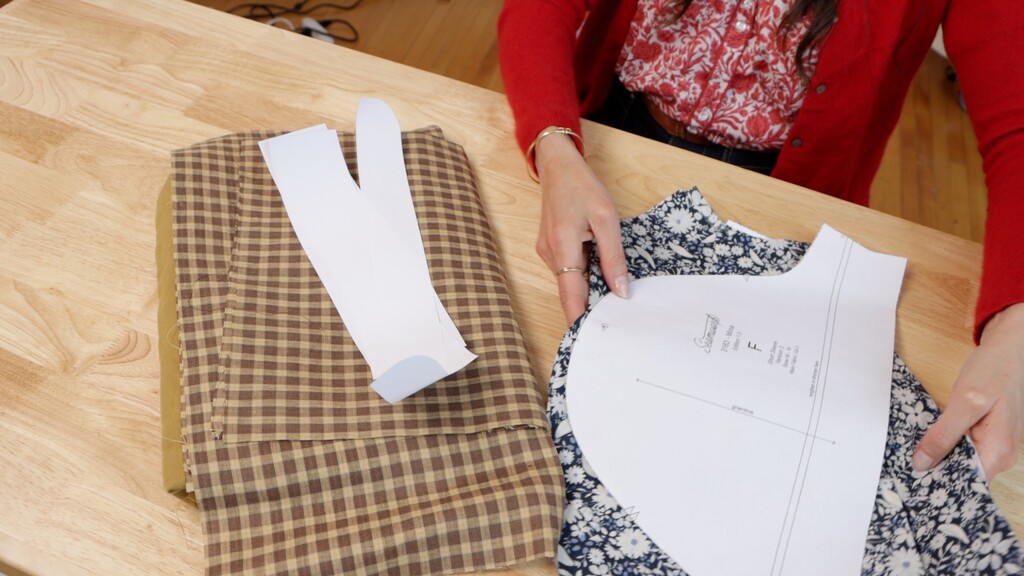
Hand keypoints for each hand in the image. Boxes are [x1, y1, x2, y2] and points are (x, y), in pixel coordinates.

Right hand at [534, 129, 628, 324]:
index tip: (589, 339)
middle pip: (571, 289)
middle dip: (590, 303)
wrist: (557, 165)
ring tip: (614, 290)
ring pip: (570, 279)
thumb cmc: (581, 186)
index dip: (578, 318)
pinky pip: (567, 269)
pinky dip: (583, 273)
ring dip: (589, 285)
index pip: (570, 294)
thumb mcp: (606, 218)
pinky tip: (599, 269)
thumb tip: (621, 289)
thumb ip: (614, 256)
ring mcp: (546, 251)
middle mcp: (549, 253)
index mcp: (562, 245)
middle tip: (616, 316)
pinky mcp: (549, 248)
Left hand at [912, 302, 1023, 478]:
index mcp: (998, 453)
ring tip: (914, 453)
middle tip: (906, 466)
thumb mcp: (964, 402)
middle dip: (937, 469)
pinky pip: (965, 449)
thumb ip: (943, 435)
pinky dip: (947, 445)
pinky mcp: (988, 436)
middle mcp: (1001, 456)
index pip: (966, 483)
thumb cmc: (993, 371)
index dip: (939, 482)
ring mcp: (996, 446)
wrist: (1010, 349)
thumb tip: (922, 463)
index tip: (912, 481)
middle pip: (963, 473)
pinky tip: (930, 440)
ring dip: (940, 456)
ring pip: (962, 461)